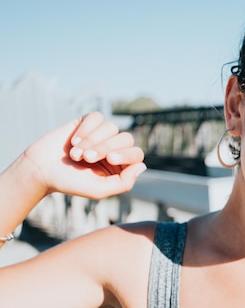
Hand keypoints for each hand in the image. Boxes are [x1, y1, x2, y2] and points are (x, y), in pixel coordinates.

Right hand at [23, 111, 145, 198]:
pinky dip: (86, 129)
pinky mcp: (86, 123)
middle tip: (87, 158)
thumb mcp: (99, 190)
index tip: (110, 159)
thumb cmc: (70, 183)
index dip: (126, 154)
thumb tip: (142, 166)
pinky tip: (73, 141)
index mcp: (120, 166)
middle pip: (126, 139)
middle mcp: (113, 149)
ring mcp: (100, 135)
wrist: (40, 170)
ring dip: (92, 140)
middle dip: (106, 147)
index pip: (136, 154)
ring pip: (111, 127)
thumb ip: (124, 182)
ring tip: (76, 154)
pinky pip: (97, 118)